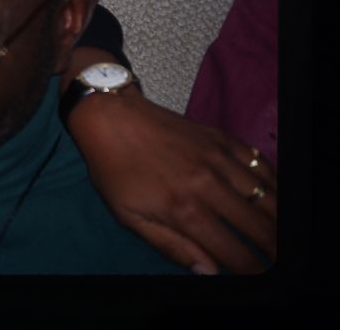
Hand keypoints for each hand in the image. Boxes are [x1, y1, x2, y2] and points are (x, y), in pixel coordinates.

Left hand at [68, 91, 275, 273]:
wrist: (111, 117)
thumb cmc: (114, 169)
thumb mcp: (129, 215)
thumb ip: (171, 246)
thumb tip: (209, 272)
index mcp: (184, 210)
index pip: (234, 253)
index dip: (252, 271)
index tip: (260, 278)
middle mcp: (209, 186)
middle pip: (260, 228)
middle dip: (275, 251)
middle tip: (280, 261)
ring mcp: (220, 160)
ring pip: (269, 198)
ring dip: (280, 221)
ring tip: (284, 236)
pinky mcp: (223, 139)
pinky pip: (262, 165)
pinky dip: (275, 185)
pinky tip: (277, 198)